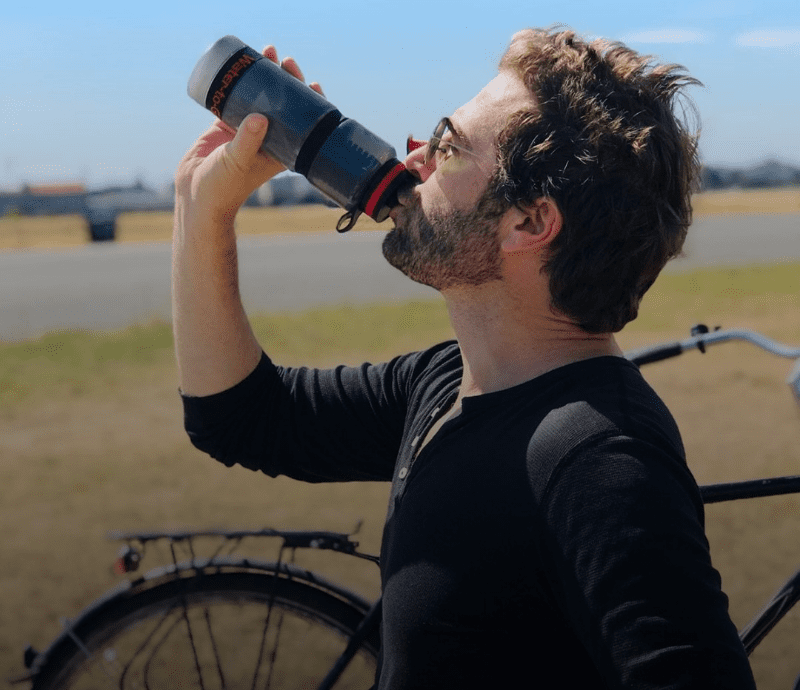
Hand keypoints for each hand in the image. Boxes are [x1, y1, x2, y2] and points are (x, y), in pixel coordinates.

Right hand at [174, 46, 324, 224]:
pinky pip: (237, 97)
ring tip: (268, 53)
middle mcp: (269, 139)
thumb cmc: (224, 187)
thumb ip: (248, 141)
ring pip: (262, 97)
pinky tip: (243, 64)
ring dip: (266, 76)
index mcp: (282, 151)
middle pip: (284, 104)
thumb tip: (261, 118)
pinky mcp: (227, 125)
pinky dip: (241, 81)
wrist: (197, 195)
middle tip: (285, 60)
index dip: (310, 102)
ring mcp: (248, 130)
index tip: (312, 83)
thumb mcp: (238, 162)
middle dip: (287, 81)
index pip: (304, 123)